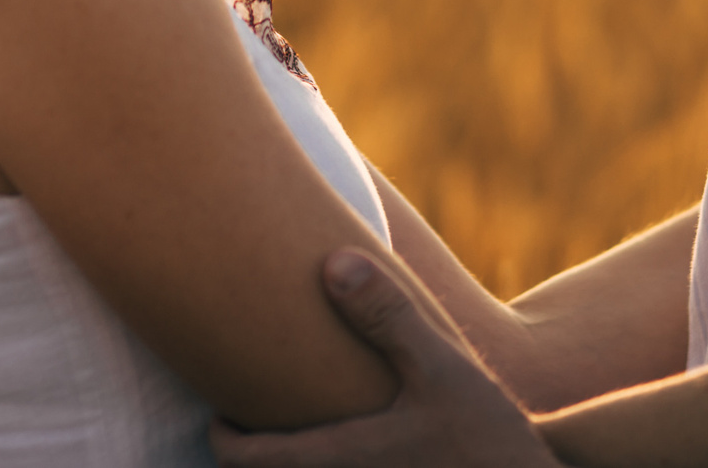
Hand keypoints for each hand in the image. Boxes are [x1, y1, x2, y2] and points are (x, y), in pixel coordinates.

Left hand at [211, 249, 554, 467]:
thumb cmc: (485, 437)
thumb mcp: (439, 367)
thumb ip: (385, 315)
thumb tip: (332, 261)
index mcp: (334, 460)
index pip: (239, 459)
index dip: (222, 434)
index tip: (223, 407)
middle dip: (251, 454)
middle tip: (252, 413)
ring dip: (291, 465)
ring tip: (298, 429)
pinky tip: (352, 448)